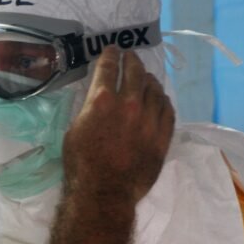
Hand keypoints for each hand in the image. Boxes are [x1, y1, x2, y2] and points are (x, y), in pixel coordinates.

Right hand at [63, 46, 174, 205]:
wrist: (104, 193)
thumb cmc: (82, 163)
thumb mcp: (75, 128)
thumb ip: (89, 107)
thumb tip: (98, 96)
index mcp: (102, 100)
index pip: (109, 67)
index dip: (111, 55)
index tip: (113, 50)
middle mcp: (129, 104)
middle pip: (135, 72)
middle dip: (132, 61)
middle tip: (130, 57)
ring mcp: (149, 120)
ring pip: (155, 89)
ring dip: (149, 79)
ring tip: (146, 77)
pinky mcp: (162, 136)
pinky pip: (168, 110)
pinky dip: (163, 100)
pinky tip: (160, 98)